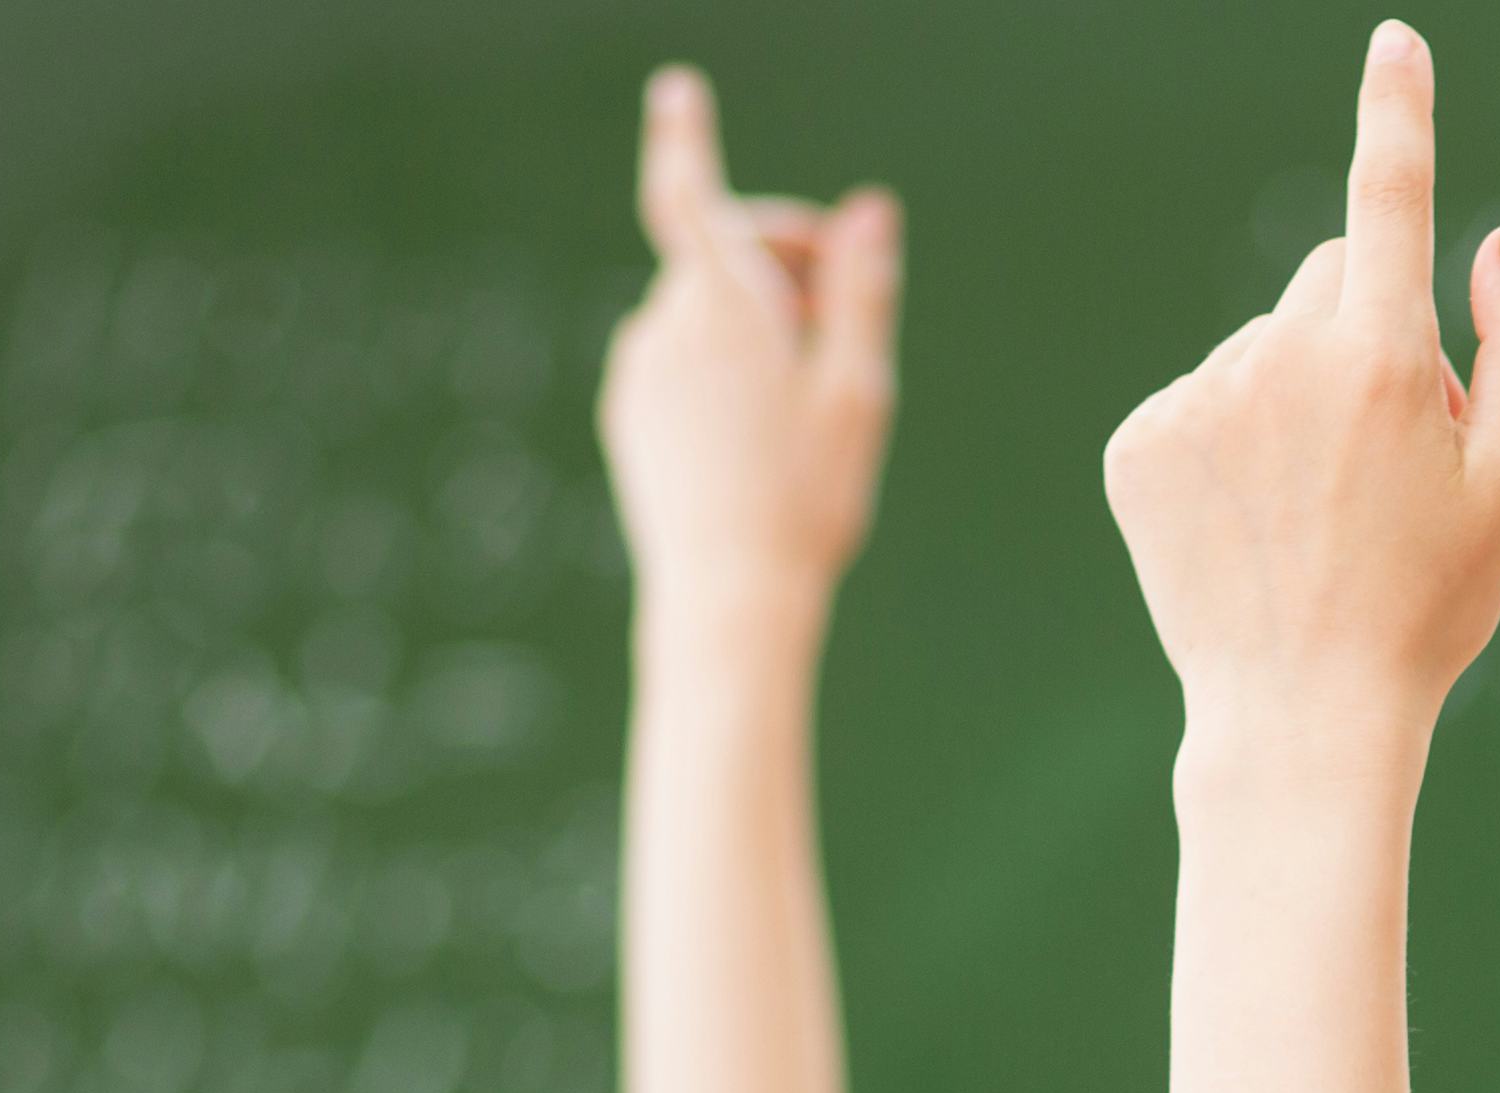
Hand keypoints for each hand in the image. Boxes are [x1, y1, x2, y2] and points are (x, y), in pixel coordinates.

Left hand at [596, 70, 898, 618]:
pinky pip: (683, 361)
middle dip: (786, 263)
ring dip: (760, 325)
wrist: (726, 594)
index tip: (678, 91)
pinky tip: (767, 433)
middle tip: (852, 314)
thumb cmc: (806, 496)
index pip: (694, 194)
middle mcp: (666, 322)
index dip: (686, 137)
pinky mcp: (631, 410)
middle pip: (725, 256)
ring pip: (706, 313)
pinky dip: (726, 369)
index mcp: (724, 305)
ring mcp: (640, 367)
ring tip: (814, 398)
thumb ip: (859, 292)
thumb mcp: (858, 391)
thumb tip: (869, 210)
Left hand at [1103, 23, 1499, 731]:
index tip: (1395, 44)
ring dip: (1294, 400)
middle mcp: (1275, 359)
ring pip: (1262, 347)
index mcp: (1377, 362)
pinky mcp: (1137, 441)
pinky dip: (1230, 442)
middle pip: (1327, 281)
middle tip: (1389, 460)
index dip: (1396, 113)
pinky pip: (1200, 399)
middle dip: (1364, 337)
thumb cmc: (1426, 608)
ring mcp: (1196, 398)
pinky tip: (1254, 522)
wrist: (1298, 717)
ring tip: (1315, 513)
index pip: (1388, 199)